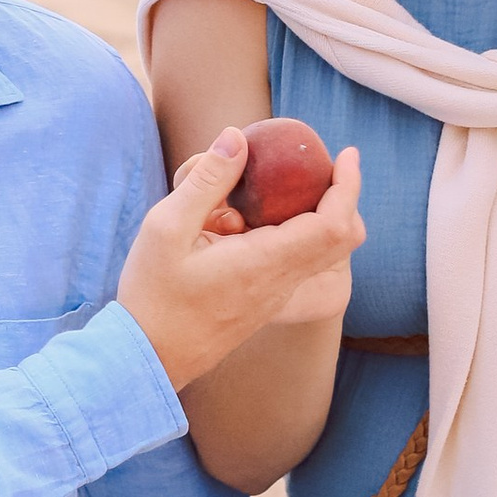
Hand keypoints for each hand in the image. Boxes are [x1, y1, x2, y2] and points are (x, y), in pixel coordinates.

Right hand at [121, 131, 364, 395]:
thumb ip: (207, 181)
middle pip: (343, 240)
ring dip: (316, 214)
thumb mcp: (166, 227)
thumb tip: (238, 138)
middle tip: (323, 165)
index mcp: (264, 263)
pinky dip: (294, 232)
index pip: (333, 225)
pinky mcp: (265, 302)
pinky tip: (247, 219)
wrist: (148, 358)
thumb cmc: (152, 296)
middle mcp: (281, 283)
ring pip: (323, 252)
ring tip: (273, 188)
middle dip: (344, 196)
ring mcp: (276, 296)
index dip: (349, 186)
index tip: (346, 154)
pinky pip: (298, 263)